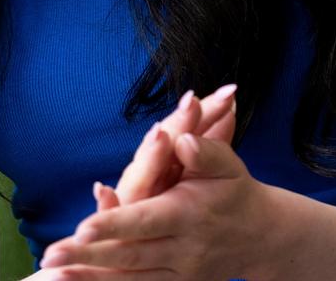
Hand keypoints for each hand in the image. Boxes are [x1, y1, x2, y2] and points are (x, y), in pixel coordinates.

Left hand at [39, 132, 276, 279]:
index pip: (145, 219)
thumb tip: (182, 140)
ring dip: (88, 279)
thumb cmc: (238, 193)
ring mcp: (178, 272)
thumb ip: (207, 152)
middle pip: (128, 255)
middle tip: (49, 258)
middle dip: (86, 257)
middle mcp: (181, 247)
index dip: (114, 224)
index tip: (83, 227)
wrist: (263, 237)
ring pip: (128, 279)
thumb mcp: (230, 167)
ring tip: (52, 276)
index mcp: (189, 213)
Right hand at [107, 84, 237, 207]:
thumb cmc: (165, 198)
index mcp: (167, 155)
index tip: (229, 94)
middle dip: (179, 123)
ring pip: (140, 172)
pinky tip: (103, 191)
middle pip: (163, 141)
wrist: (134, 240)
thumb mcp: (191, 167)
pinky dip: (106, 203)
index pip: (188, 127)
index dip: (206, 110)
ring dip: (148, 155)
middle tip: (194, 102)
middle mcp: (147, 170)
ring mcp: (133, 193)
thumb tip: (232, 102)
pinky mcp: (117, 220)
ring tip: (161, 136)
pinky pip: (111, 210)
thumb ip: (210, 139)